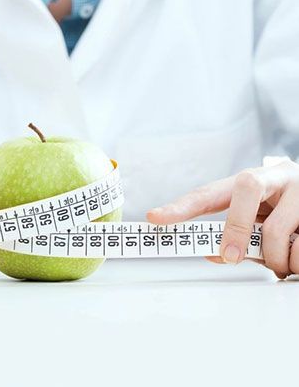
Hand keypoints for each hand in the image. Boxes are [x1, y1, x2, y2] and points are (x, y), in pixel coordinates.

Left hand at [146, 158, 298, 278]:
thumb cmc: (286, 210)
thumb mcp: (258, 218)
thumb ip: (235, 233)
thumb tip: (214, 255)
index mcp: (250, 181)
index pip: (208, 193)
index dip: (180, 206)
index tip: (154, 218)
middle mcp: (275, 177)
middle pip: (245, 188)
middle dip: (234, 228)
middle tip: (231, 257)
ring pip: (275, 230)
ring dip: (275, 259)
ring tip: (280, 263)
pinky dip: (296, 263)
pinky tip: (296, 259)